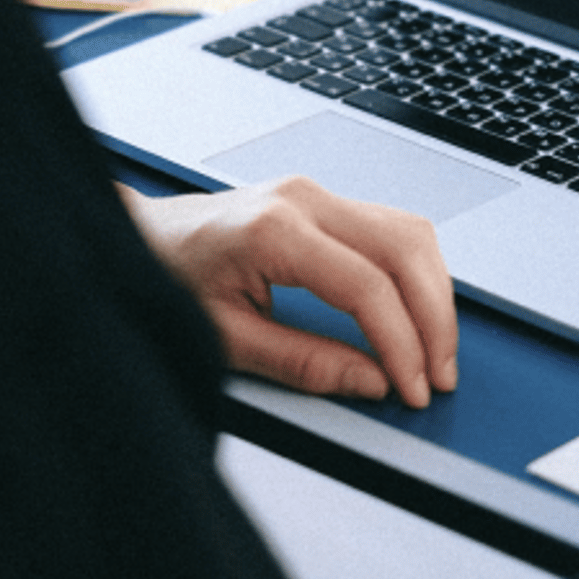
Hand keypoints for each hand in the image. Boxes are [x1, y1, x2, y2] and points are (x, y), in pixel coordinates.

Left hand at [119, 177, 457, 408]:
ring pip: (409, 232)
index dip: (401, 343)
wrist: (140, 236)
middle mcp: (302, 199)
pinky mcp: (320, 200)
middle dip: (433, 320)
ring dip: (433, 293)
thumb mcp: (226, 337)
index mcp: (274, 229)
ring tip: (434, 352)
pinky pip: (391, 227)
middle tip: (438, 376)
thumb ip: (303, 362)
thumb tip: (370, 382)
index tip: (413, 386)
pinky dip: (415, 272)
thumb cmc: (168, 277)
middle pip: (403, 250)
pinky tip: (416, 311)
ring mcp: (314, 192)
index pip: (367, 286)